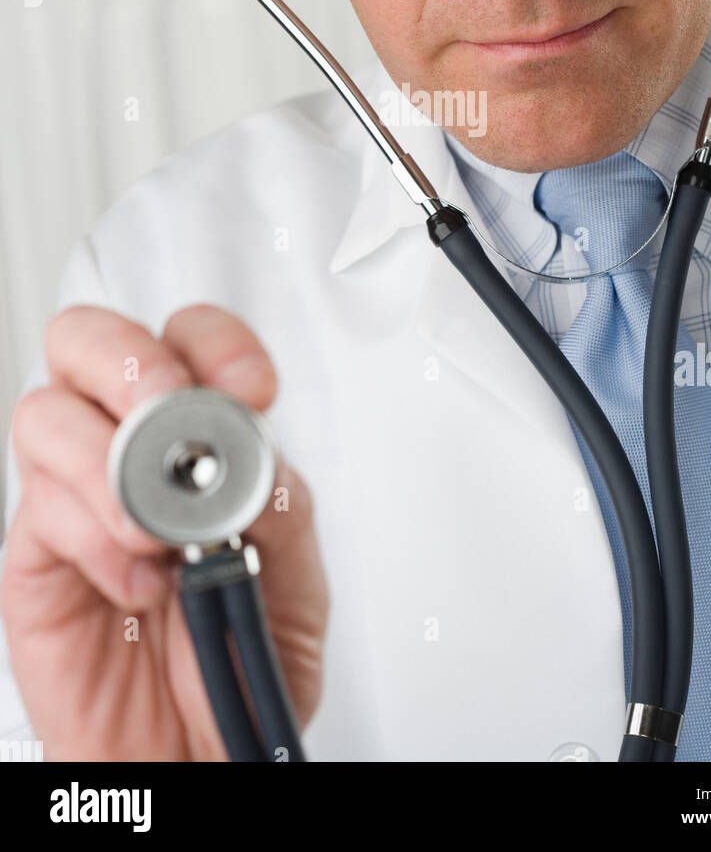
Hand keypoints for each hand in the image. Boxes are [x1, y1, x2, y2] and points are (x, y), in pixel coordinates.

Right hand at [1, 304, 328, 760]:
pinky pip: (38, 511)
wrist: (198, 755)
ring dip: (107, 463)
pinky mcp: (32, 559)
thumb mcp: (295, 578)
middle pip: (87, 340)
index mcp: (200, 437)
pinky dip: (95, 540)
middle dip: (132, 364)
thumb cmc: (241, 658)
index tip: (251, 387)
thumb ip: (279, 506)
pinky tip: (138, 582)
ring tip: (157, 532)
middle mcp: (129, 452)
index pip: (188, 338)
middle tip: (169, 419)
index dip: (215, 341)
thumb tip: (247, 458)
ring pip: (46, 413)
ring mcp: (74, 498)